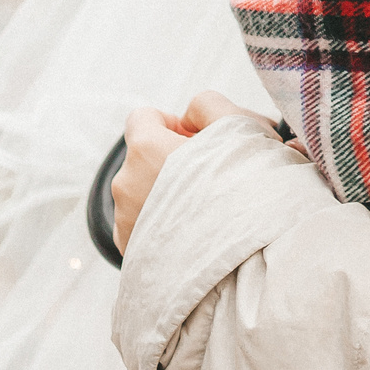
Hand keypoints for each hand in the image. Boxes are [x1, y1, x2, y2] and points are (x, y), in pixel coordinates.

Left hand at [112, 89, 254, 253]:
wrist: (243, 264)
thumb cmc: (243, 192)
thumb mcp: (237, 126)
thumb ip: (207, 105)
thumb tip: (190, 118)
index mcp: (144, 150)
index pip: (143, 117)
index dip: (174, 123)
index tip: (199, 141)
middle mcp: (125, 185)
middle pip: (144, 156)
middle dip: (173, 160)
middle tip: (212, 174)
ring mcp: (126, 222)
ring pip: (144, 191)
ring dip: (168, 193)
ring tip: (208, 208)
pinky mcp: (132, 253)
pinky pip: (145, 224)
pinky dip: (165, 224)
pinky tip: (197, 232)